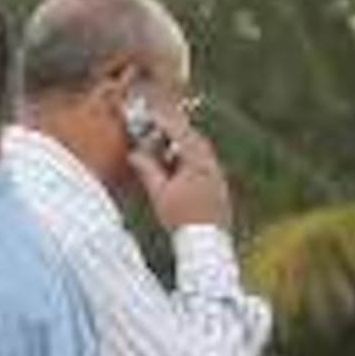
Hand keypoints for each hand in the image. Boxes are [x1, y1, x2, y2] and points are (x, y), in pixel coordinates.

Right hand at [129, 105, 233, 233]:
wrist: (206, 244)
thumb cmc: (182, 219)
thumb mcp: (159, 193)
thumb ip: (147, 169)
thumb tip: (135, 153)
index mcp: (197, 160)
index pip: (179, 132)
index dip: (162, 120)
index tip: (150, 112)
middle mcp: (211, 163)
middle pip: (192, 138)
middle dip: (173, 130)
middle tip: (157, 126)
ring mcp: (218, 174)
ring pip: (199, 151)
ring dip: (181, 146)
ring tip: (164, 149)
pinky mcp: (219, 186)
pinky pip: (204, 163)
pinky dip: (189, 159)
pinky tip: (178, 168)